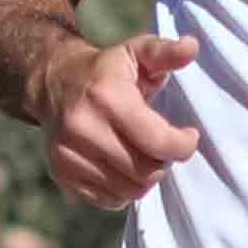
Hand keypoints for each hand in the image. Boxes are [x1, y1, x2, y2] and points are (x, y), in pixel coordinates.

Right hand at [39, 32, 205, 208]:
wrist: (55, 83)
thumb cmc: (108, 70)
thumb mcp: (138, 53)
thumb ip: (166, 52)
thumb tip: (192, 47)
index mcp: (106, 97)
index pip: (159, 142)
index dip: (184, 145)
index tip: (188, 136)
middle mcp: (82, 127)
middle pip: (146, 171)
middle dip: (164, 161)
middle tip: (162, 145)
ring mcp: (68, 153)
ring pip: (130, 190)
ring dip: (146, 177)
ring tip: (143, 154)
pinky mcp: (62, 173)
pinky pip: (110, 199)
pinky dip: (125, 189)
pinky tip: (122, 164)